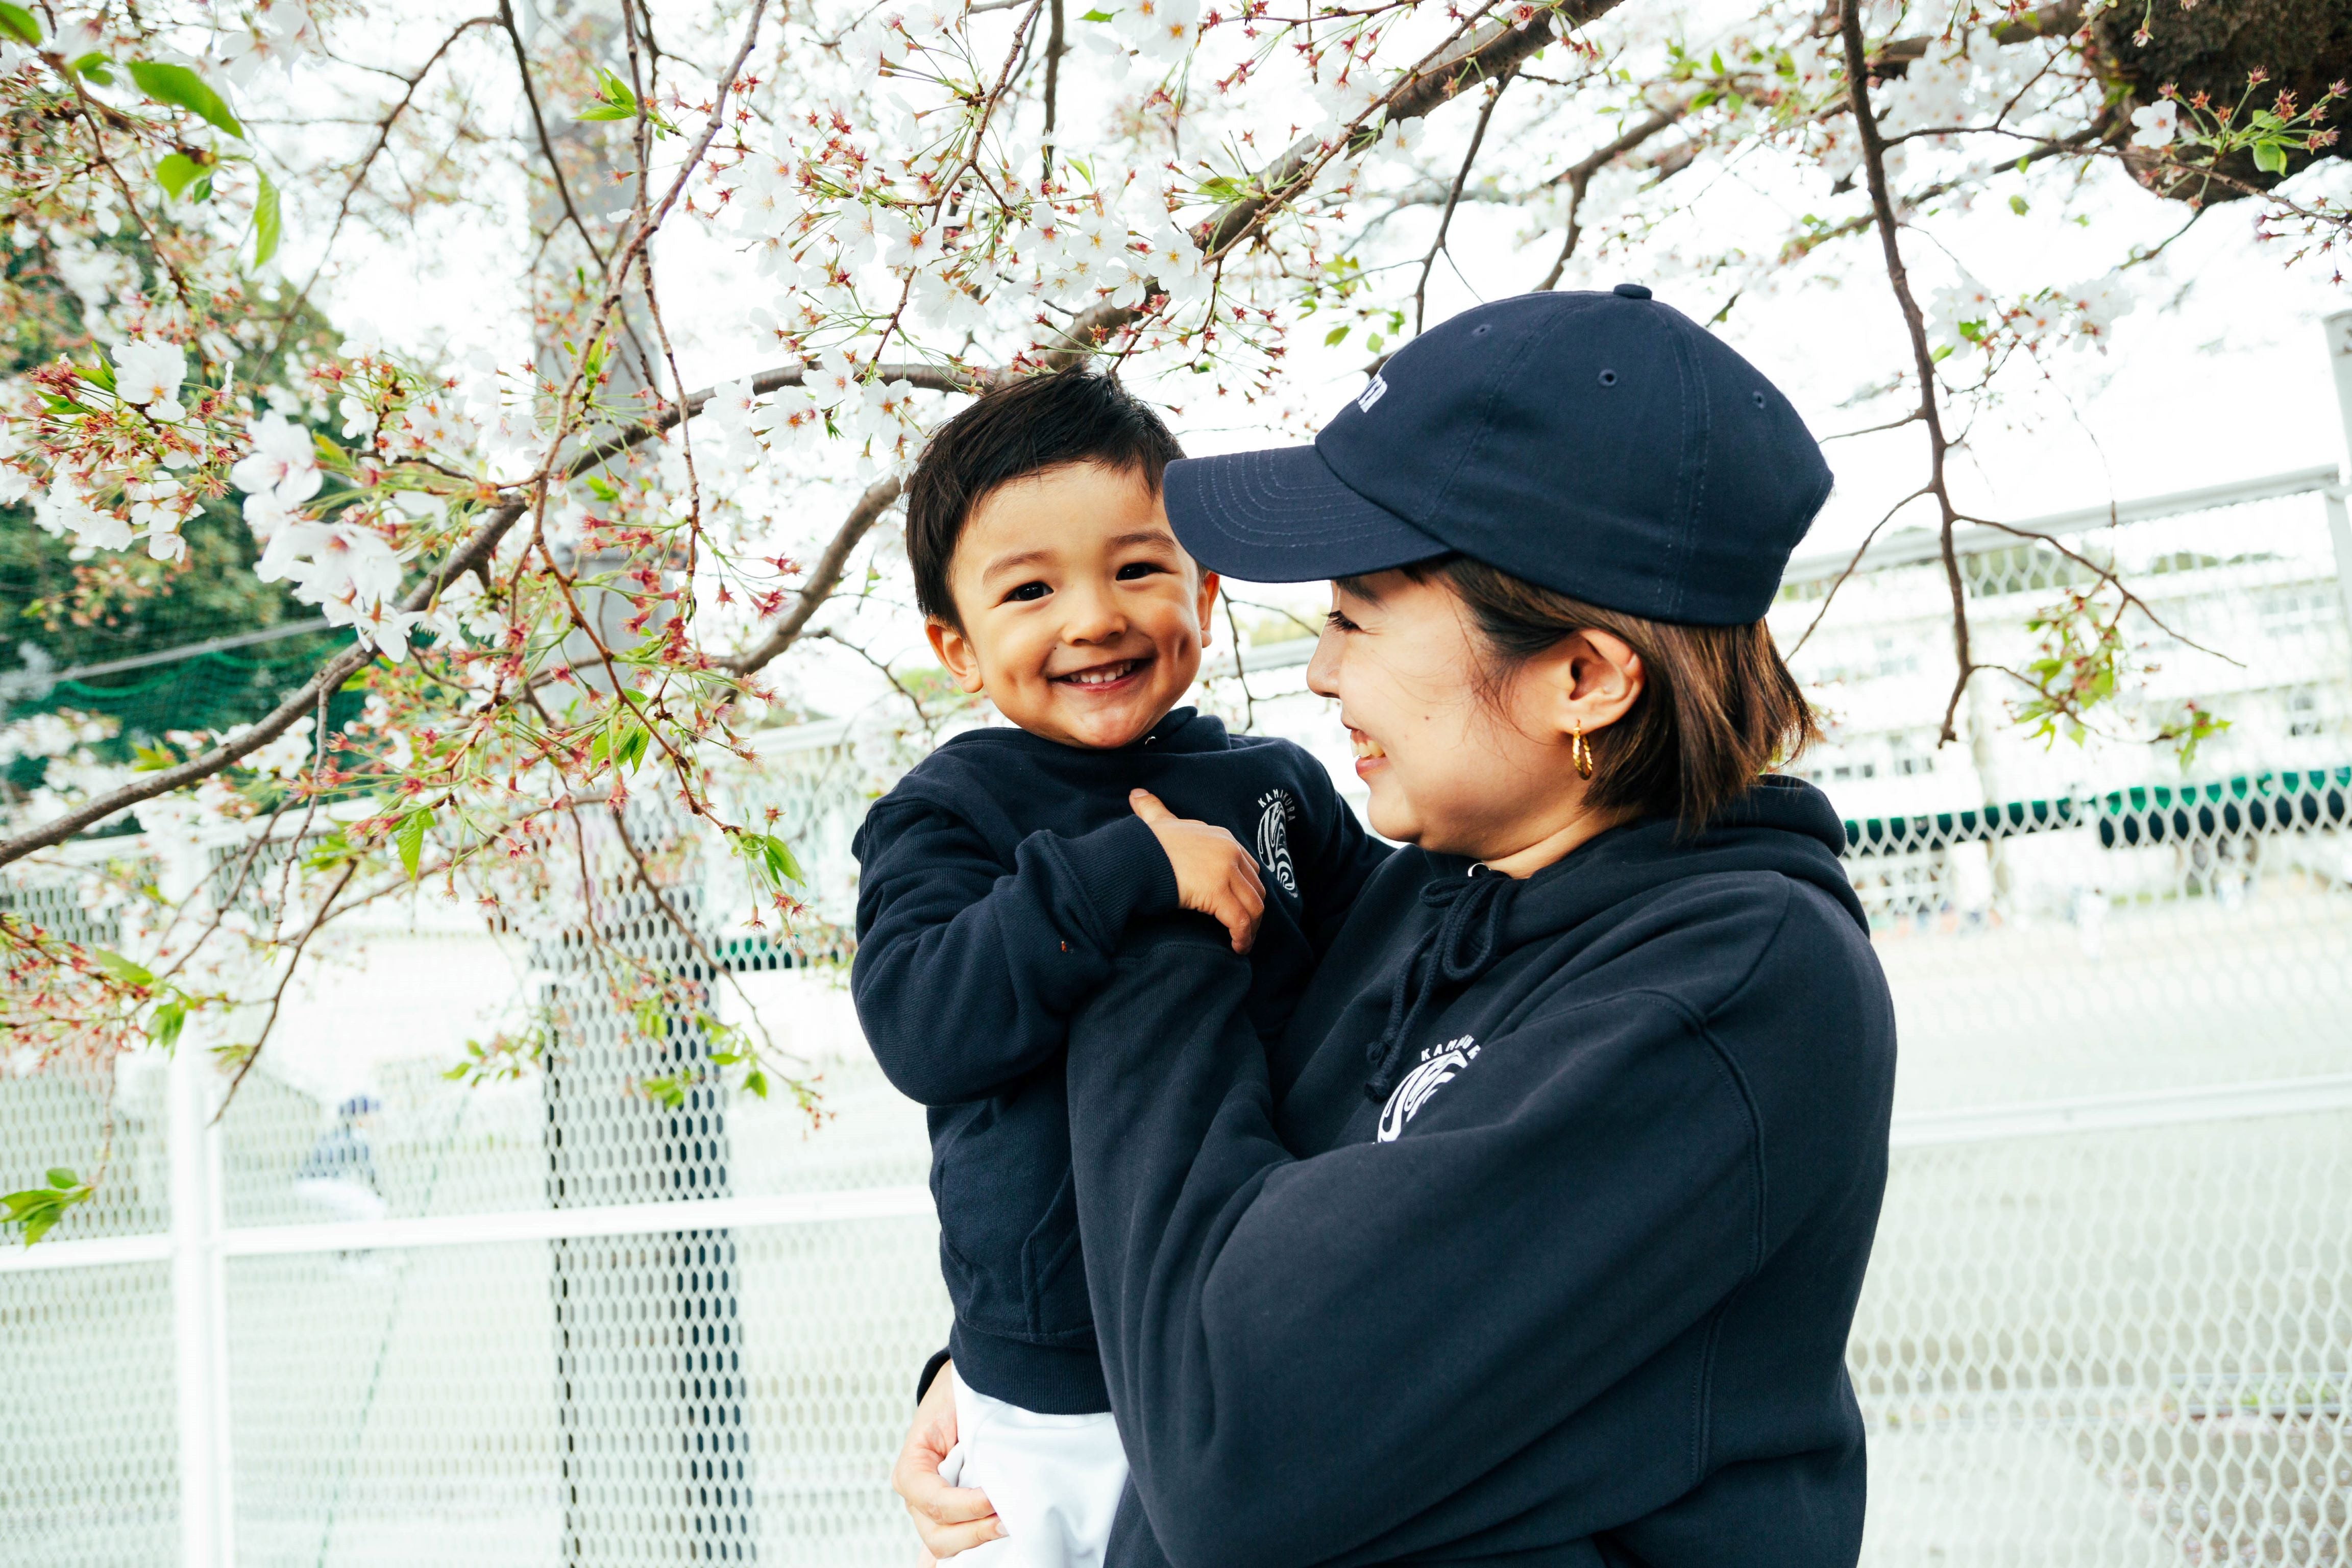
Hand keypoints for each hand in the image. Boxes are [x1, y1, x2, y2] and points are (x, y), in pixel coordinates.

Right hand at [893, 1360, 1002, 1559]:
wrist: (959, 1391)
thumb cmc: (957, 1396)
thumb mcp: (958, 1408)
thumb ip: (969, 1439)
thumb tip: (992, 1473)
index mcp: (911, 1469)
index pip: (934, 1502)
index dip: (967, 1505)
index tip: (995, 1498)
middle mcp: (916, 1496)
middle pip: (938, 1535)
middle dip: (975, 1531)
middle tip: (1008, 1520)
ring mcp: (929, 1510)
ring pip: (946, 1545)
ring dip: (977, 1539)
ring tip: (1006, 1525)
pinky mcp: (948, 1515)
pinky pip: (952, 1539)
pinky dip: (968, 1546)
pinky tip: (984, 1551)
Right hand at [1131, 788, 1264, 953]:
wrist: (1132, 855)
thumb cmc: (1142, 843)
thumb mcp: (1155, 822)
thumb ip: (1152, 809)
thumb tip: (1136, 795)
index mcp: (1221, 837)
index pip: (1248, 866)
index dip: (1247, 889)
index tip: (1239, 907)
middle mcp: (1229, 851)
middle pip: (1255, 887)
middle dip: (1253, 911)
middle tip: (1243, 930)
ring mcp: (1225, 870)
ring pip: (1253, 906)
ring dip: (1251, 928)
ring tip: (1241, 943)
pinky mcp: (1218, 892)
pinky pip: (1240, 921)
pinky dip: (1242, 937)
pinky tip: (1237, 947)